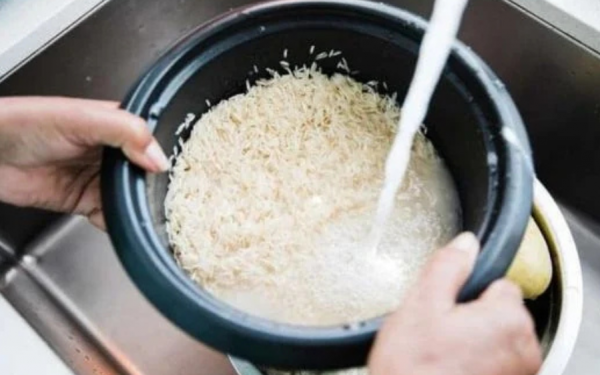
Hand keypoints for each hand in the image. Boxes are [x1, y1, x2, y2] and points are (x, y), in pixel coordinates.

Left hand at [0, 96, 168, 228]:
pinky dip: (119, 222)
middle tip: (169, 199)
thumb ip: (124, 132)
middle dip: (157, 187)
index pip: (155, 140)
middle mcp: (112, 151)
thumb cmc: (24, 124)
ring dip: (140, 206)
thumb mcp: (80, 118)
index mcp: (117, 124)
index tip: (182, 173)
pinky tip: (123, 222)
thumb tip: (158, 159)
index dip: (169, 155)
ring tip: (149, 213)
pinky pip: (112, 215)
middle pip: (148, 173)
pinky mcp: (85, 201)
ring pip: (133, 196)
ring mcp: (99, 177)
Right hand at [368, 232, 542, 374]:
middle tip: (440, 331)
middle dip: (473, 316)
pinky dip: (477, 364)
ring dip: (475, 341)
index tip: (449, 307)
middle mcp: (523, 348)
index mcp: (507, 319)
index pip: (501, 283)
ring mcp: (518, 374)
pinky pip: (495, 363)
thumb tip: (466, 244)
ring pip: (496, 339)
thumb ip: (448, 266)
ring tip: (443, 354)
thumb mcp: (421, 305)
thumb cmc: (414, 368)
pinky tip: (450, 369)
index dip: (469, 291)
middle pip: (501, 312)